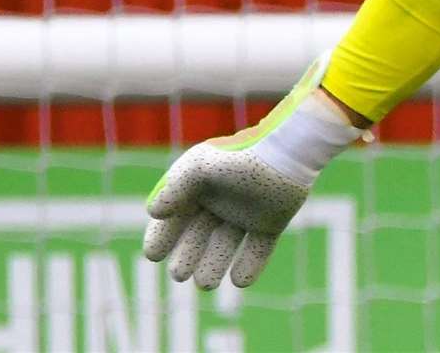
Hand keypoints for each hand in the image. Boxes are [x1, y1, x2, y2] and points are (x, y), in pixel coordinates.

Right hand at [142, 137, 311, 289]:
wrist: (286, 154)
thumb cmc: (239, 158)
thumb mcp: (200, 167)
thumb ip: (175, 187)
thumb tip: (154, 211)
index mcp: (201, 187)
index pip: (175, 216)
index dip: (162, 236)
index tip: (154, 255)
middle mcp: (222, 202)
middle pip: (198, 236)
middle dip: (187, 256)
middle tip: (179, 274)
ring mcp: (247, 214)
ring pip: (224, 246)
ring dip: (213, 266)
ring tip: (206, 284)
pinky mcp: (271, 223)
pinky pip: (258, 250)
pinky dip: (249, 266)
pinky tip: (239, 280)